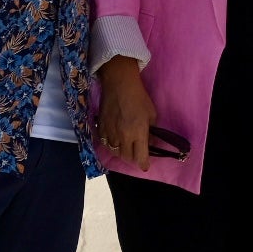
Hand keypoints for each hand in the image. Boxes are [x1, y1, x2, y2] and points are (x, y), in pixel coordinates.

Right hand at [96, 56, 157, 171]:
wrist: (119, 85)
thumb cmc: (139, 98)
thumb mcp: (151, 114)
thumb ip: (151, 131)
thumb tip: (150, 142)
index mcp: (138, 133)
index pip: (140, 157)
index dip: (144, 164)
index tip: (146, 166)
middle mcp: (123, 137)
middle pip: (126, 157)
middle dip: (133, 158)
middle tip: (137, 154)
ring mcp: (110, 133)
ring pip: (115, 152)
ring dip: (122, 152)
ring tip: (127, 148)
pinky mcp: (100, 128)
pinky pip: (105, 143)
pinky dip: (112, 145)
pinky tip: (116, 140)